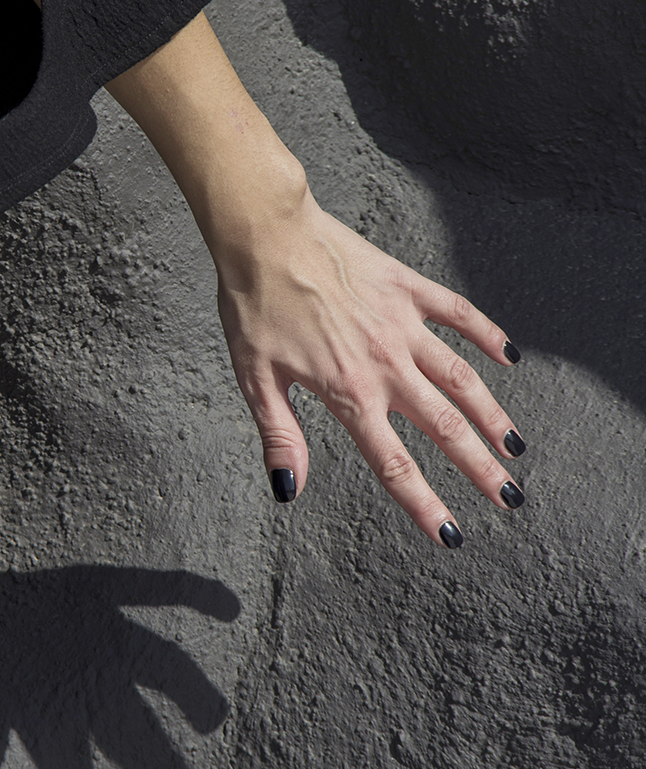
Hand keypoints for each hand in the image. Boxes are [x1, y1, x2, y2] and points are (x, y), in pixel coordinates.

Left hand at [215, 189, 524, 544]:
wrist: (266, 234)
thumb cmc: (253, 306)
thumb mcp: (254, 379)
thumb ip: (280, 437)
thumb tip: (289, 491)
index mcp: (347, 394)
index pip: (393, 464)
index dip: (424, 504)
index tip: (451, 534)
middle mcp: (384, 364)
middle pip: (443, 428)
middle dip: (480, 468)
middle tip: (510, 497)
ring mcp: (401, 324)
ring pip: (461, 379)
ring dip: (492, 414)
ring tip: (515, 446)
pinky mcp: (407, 287)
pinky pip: (458, 315)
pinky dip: (486, 336)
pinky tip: (509, 357)